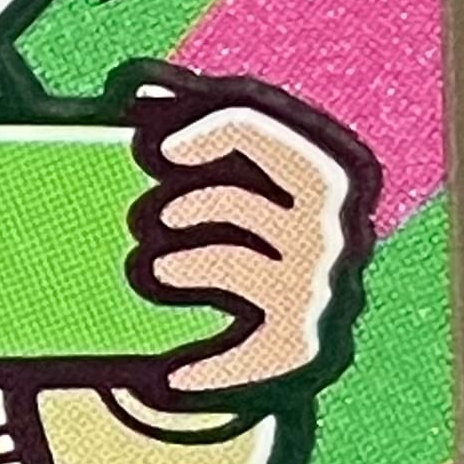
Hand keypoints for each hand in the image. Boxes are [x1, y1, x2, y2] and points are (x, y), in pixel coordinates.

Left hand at [130, 98, 360, 395]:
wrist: (272, 312)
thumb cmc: (236, 218)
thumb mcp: (225, 169)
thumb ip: (189, 125)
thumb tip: (137, 86)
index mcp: (313, 175)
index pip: (275, 136)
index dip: (219, 133)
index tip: (161, 147)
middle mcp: (326, 232)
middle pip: (257, 205)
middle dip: (205, 201)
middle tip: (155, 216)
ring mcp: (316, 289)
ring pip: (241, 268)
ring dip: (186, 266)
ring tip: (153, 271)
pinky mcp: (300, 344)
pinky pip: (255, 356)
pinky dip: (210, 367)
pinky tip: (169, 377)